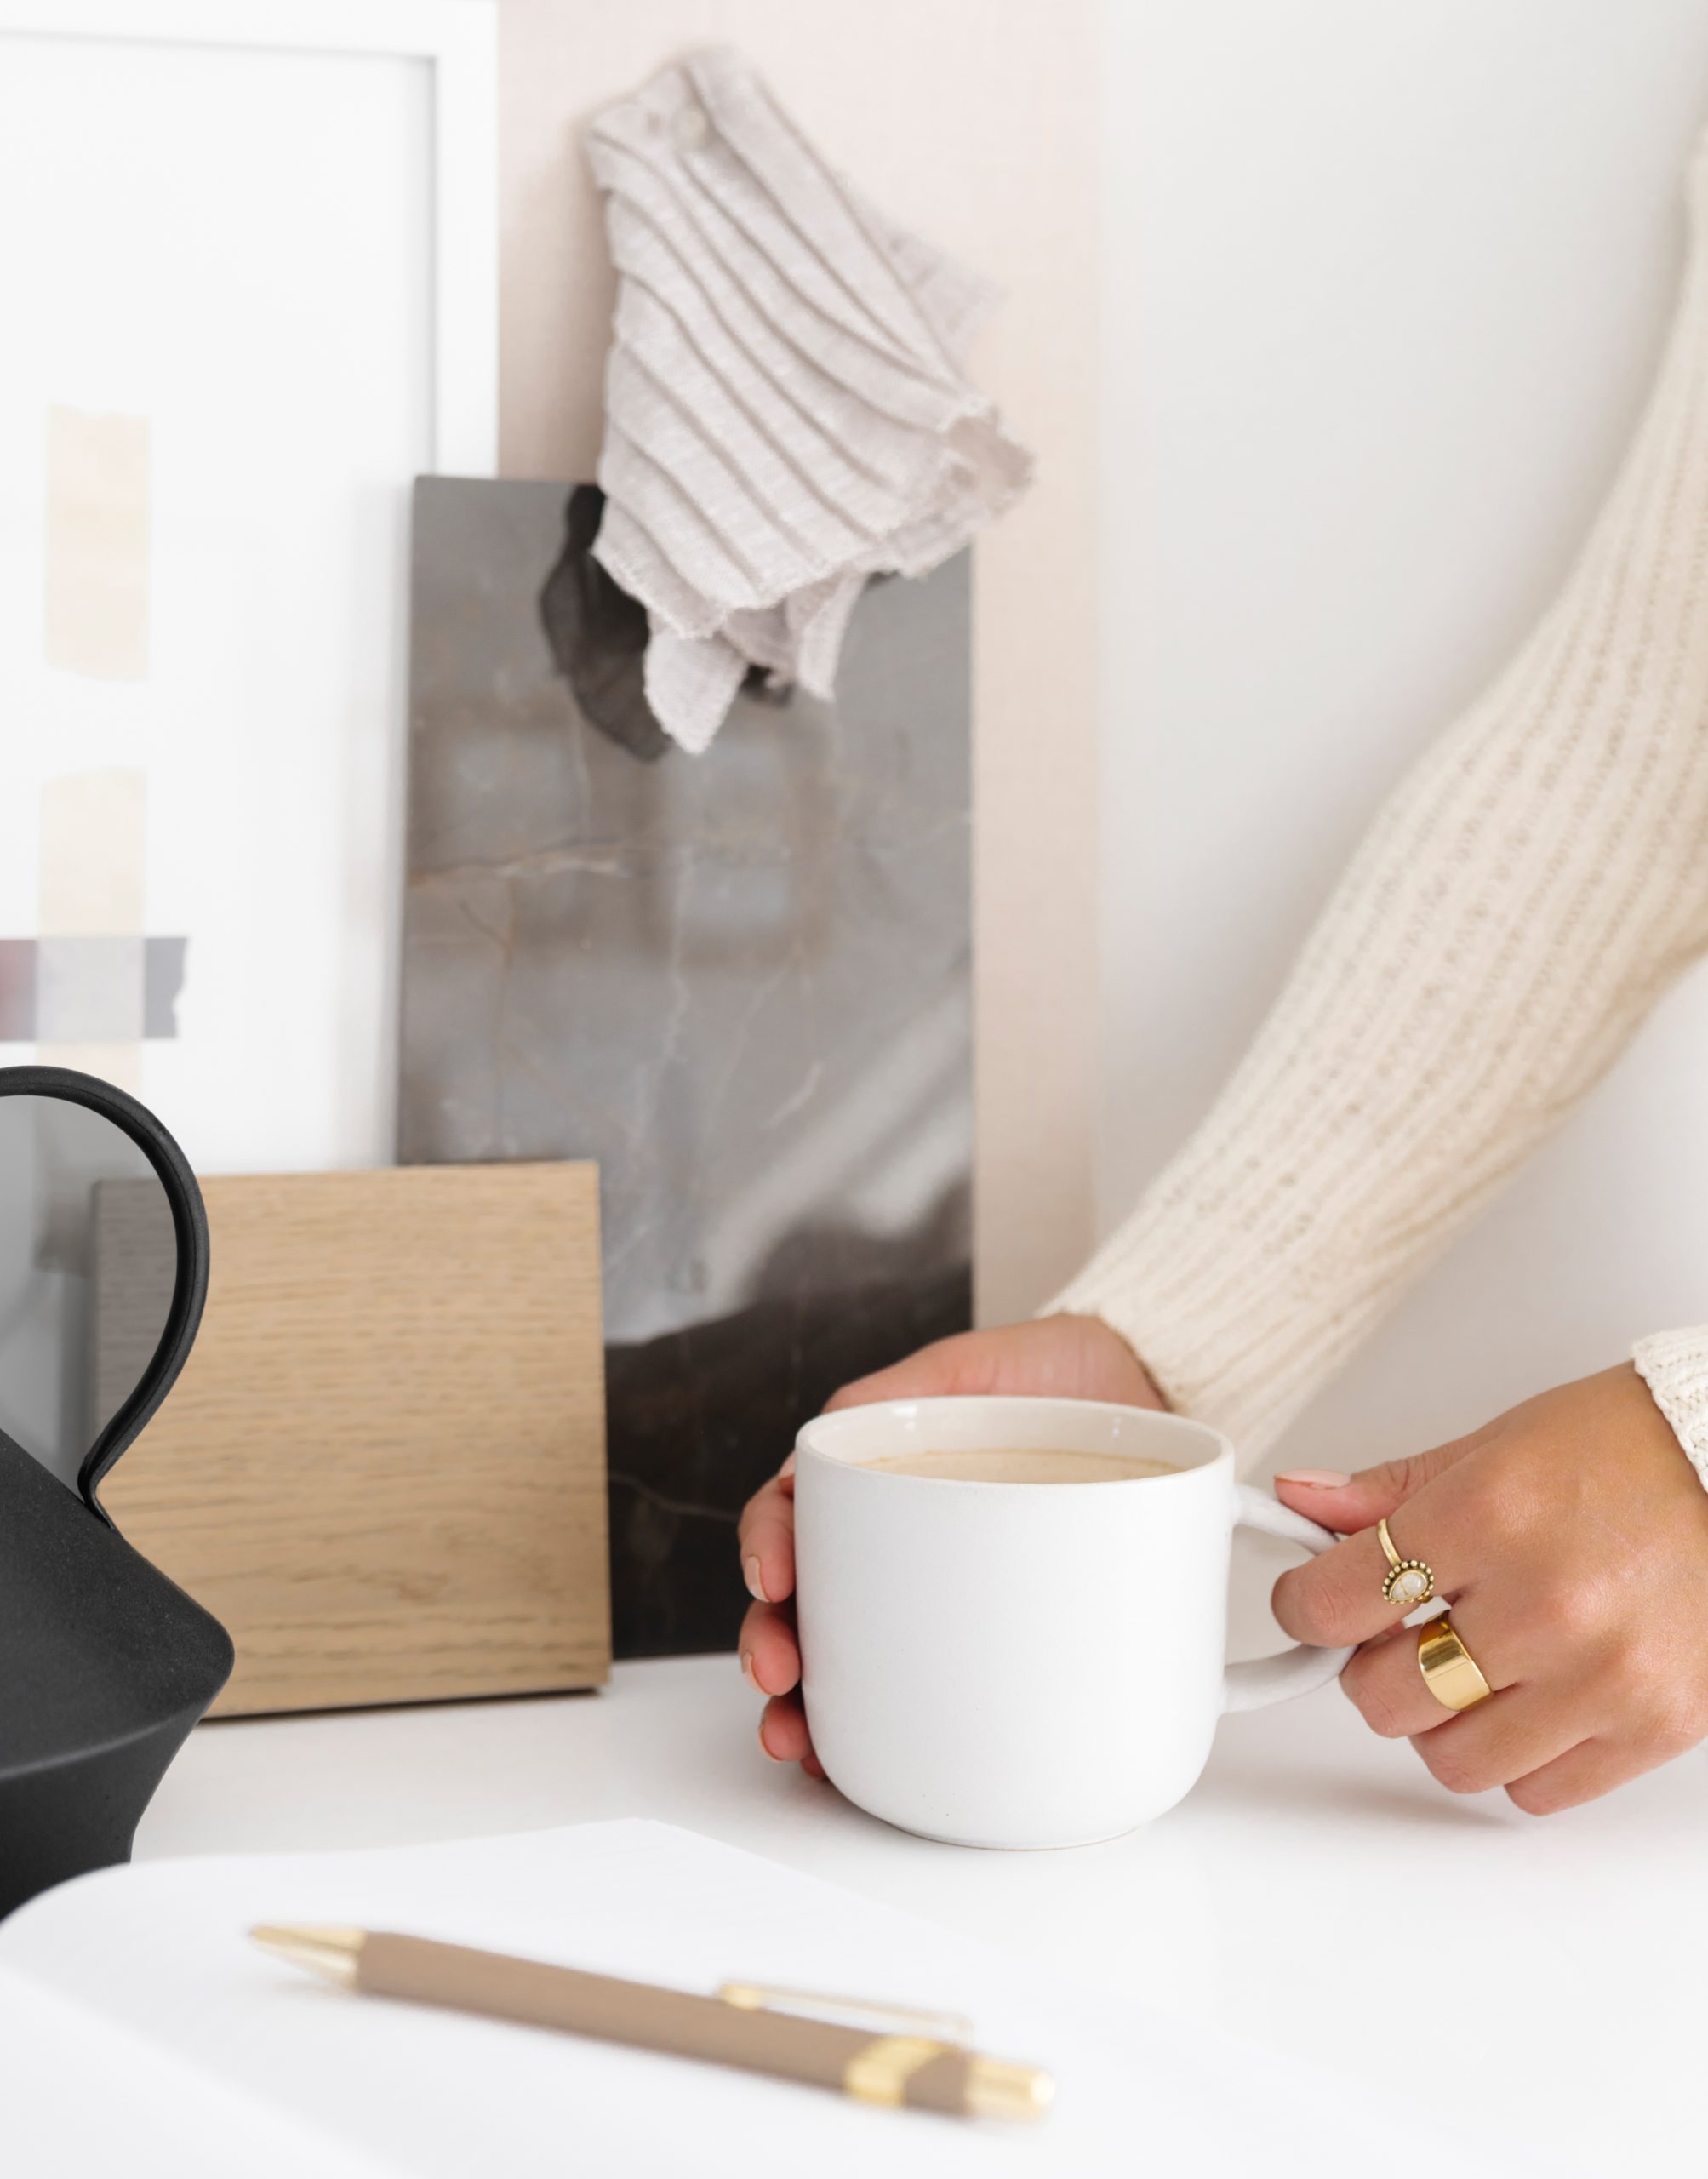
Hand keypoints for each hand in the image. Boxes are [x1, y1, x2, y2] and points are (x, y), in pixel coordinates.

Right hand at [737, 1315, 1163, 1773]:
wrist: (1149, 1391)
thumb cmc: (1052, 1370)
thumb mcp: (975, 1364)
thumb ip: (909, 1386)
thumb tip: (832, 1428)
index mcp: (871, 1473)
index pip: (789, 1512)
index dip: (765, 1545)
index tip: (773, 1580)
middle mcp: (893, 1537)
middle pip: (805, 1600)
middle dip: (774, 1646)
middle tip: (778, 1678)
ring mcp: (938, 1587)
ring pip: (850, 1656)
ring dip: (812, 1706)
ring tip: (802, 1743)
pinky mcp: (989, 1630)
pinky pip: (929, 1687)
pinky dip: (883, 1730)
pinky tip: (861, 1760)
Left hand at [1271, 1363, 1707, 1812]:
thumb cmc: (1627, 1449)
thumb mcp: (1491, 1447)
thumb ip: (1387, 1492)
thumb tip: (1301, 1504)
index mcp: (1489, 1515)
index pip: (1337, 1602)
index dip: (1304, 1607)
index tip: (1311, 1603)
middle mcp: (1544, 1603)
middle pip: (1383, 1697)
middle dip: (1371, 1667)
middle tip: (1395, 1635)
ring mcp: (1602, 1677)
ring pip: (1451, 1760)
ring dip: (1441, 1720)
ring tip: (1468, 1666)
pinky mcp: (1654, 1728)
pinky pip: (1535, 1792)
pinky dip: (1515, 1756)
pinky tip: (1529, 1698)